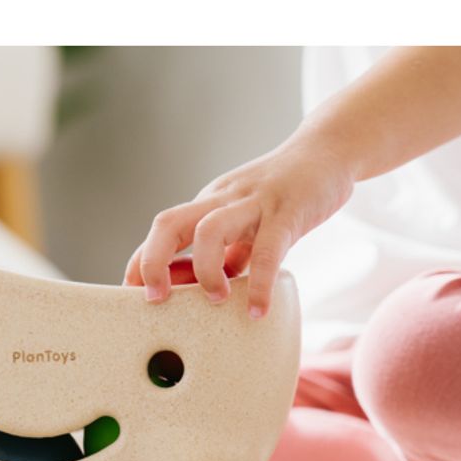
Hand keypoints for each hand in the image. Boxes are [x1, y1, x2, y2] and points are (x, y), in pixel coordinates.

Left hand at [123, 140, 354, 316]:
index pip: (162, 230)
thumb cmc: (285, 194)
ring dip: (205, 271)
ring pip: (209, 230)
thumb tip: (209, 294)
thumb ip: (229, 254)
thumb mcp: (248, 223)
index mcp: (208, 204)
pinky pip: (267, 250)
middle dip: (152, 262)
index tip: (130, 294)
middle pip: (169, 223)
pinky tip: (257, 310)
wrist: (330, 150)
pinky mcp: (288, 211)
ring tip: (217, 300)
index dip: (141, 261)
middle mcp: (222, 200)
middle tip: (155, 299)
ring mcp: (253, 203)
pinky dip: (258, 284)